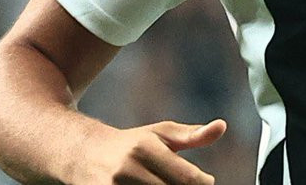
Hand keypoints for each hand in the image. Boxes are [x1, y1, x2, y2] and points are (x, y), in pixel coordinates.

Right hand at [70, 119, 226, 184]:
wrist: (84, 155)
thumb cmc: (132, 143)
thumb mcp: (160, 133)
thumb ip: (192, 135)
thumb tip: (222, 127)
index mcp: (145, 149)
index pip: (187, 178)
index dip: (204, 183)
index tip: (207, 181)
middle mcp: (128, 171)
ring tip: (169, 184)